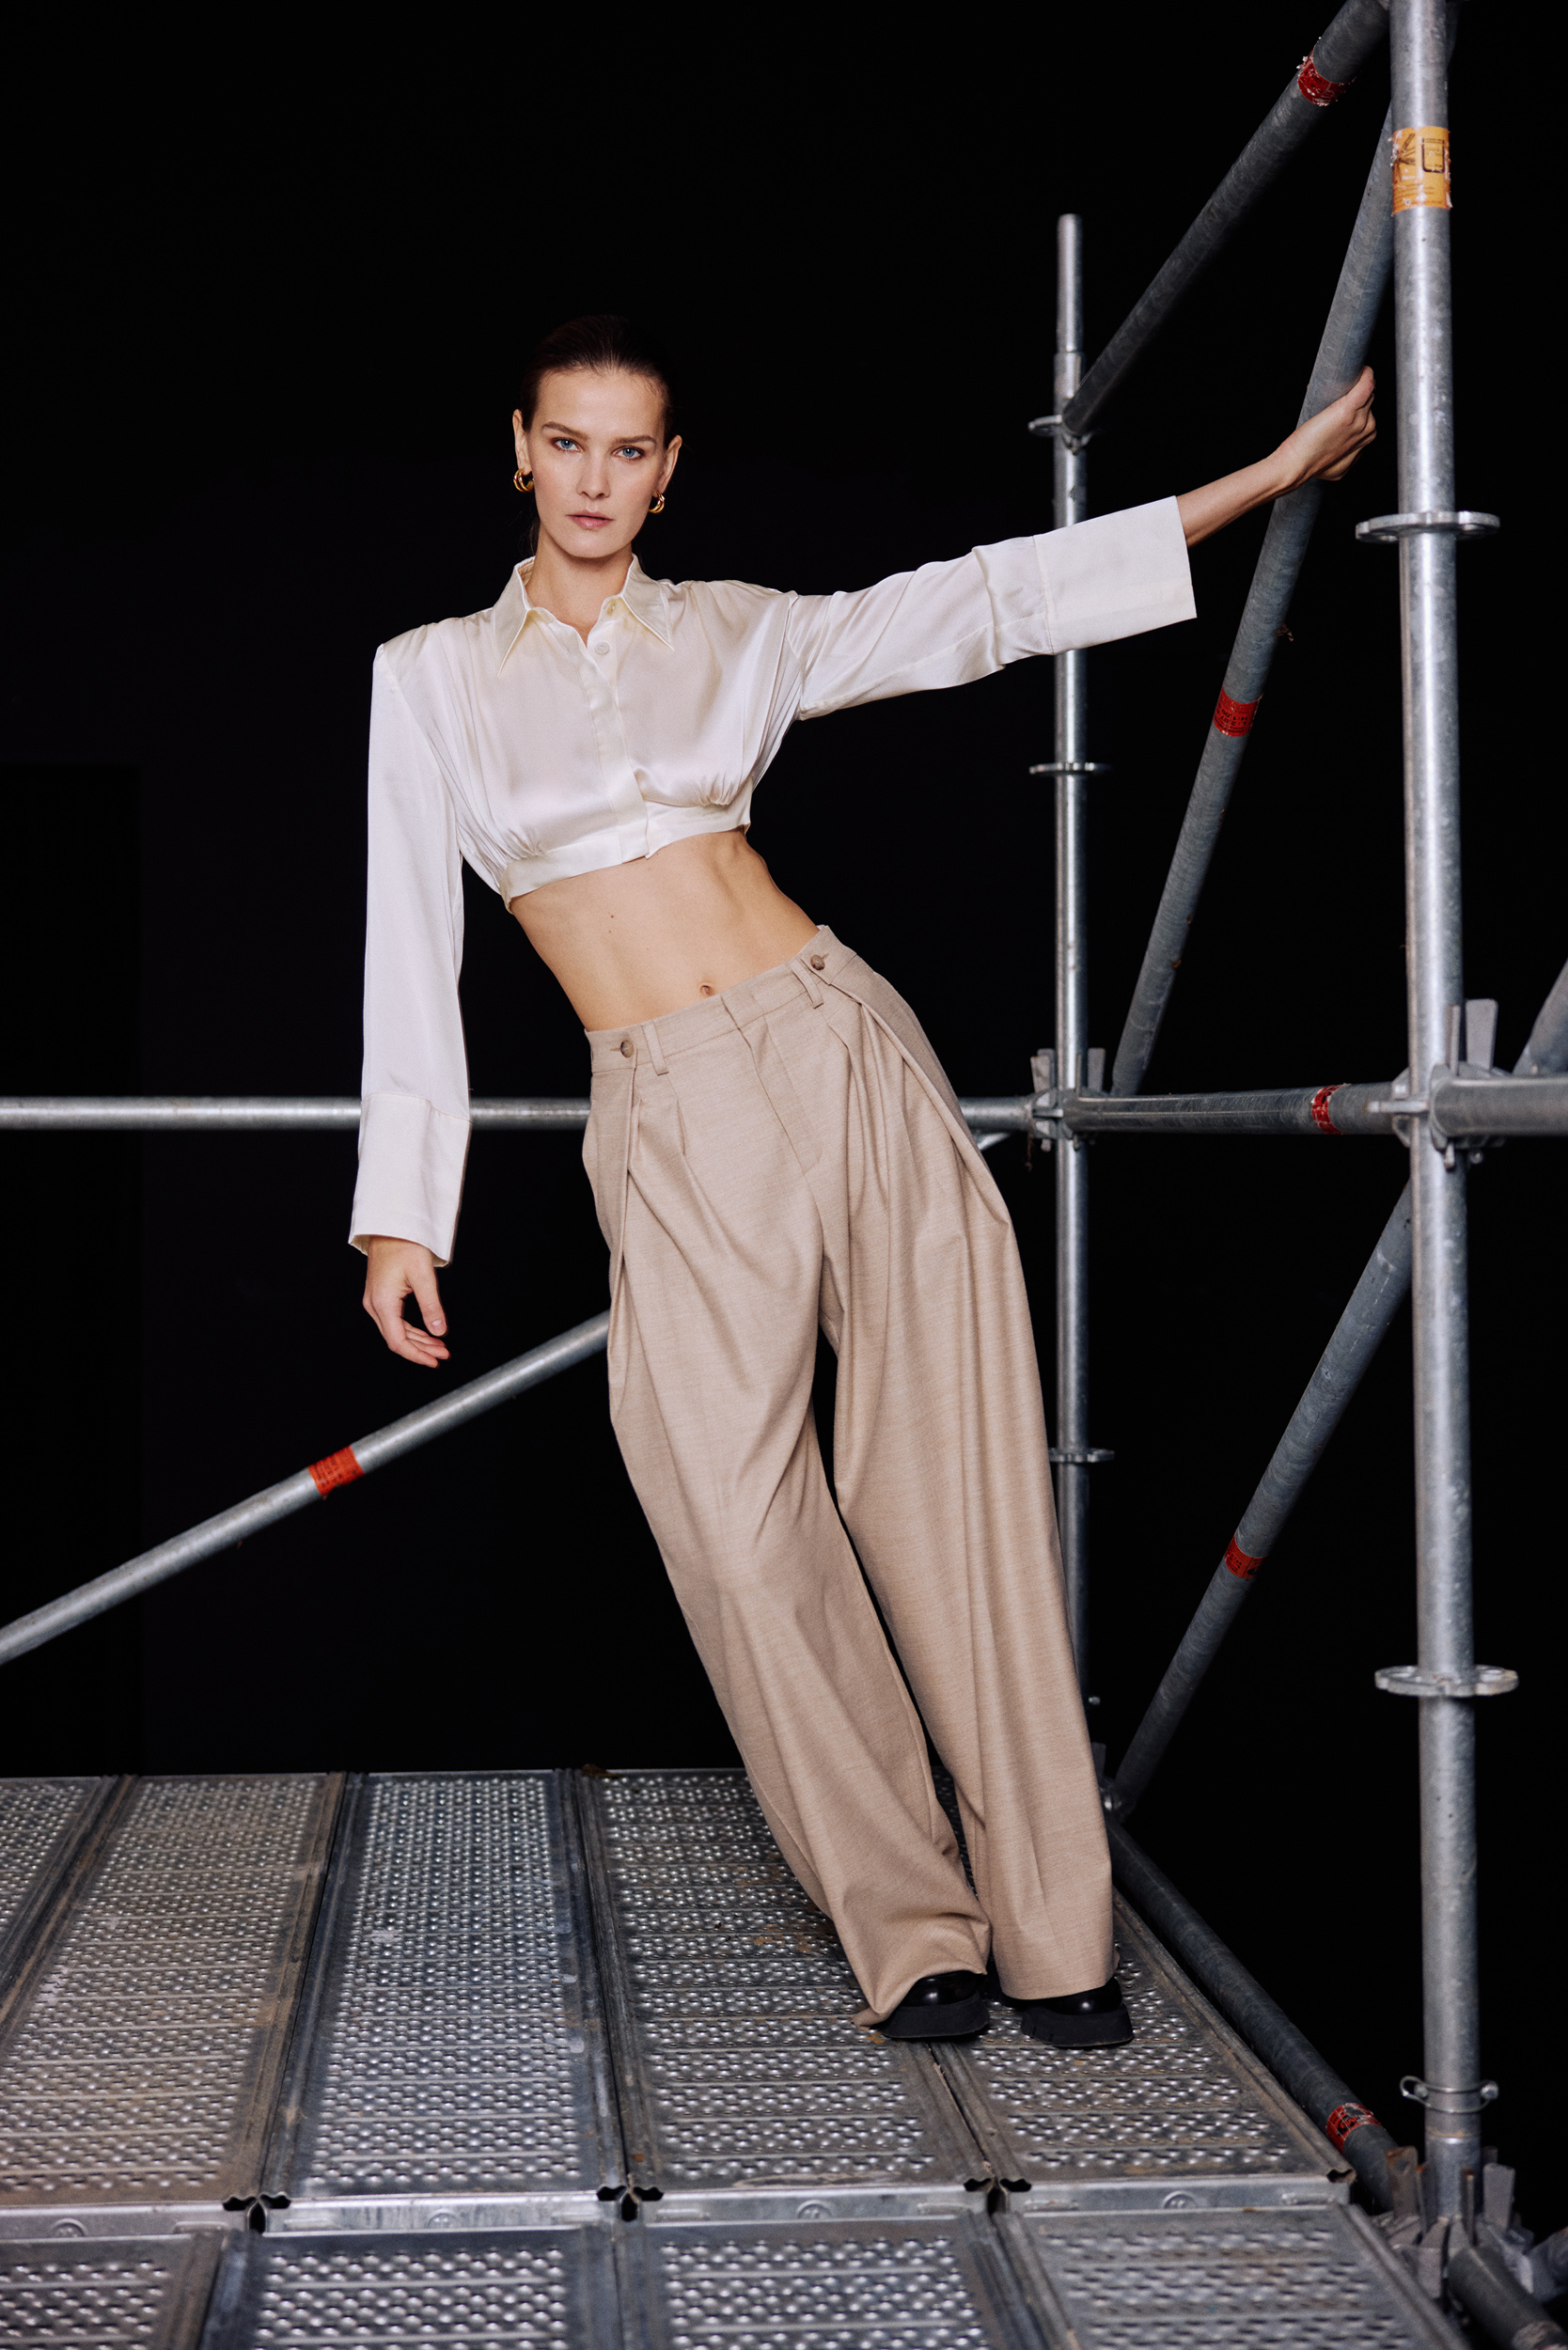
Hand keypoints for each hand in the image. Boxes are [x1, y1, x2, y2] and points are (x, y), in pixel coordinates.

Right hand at [363, 1236, 449, 1366]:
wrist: (391, 1225)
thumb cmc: (405, 1244)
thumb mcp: (423, 1276)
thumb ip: (432, 1306)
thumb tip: (439, 1332)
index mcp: (383, 1302)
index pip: (398, 1341)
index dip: (417, 1355)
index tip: (435, 1361)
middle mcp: (374, 1304)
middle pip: (396, 1339)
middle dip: (421, 1350)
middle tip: (443, 1354)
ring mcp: (375, 1300)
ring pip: (396, 1331)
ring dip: (418, 1341)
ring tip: (439, 1346)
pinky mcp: (380, 1295)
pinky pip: (395, 1320)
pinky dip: (411, 1329)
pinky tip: (426, 1333)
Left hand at [1276, 365, 1376, 488]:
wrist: (1296, 465)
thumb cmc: (1309, 464)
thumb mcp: (1335, 464)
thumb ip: (1344, 452)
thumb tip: (1340, 443)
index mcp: (1366, 439)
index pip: (1367, 412)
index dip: (1354, 405)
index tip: (1336, 404)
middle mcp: (1368, 429)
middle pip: (1367, 401)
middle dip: (1352, 395)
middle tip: (1331, 397)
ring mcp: (1360, 419)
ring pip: (1365, 391)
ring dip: (1352, 386)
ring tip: (1332, 388)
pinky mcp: (1348, 409)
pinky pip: (1366, 383)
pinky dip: (1364, 374)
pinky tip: (1358, 370)